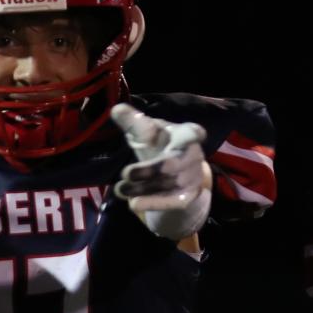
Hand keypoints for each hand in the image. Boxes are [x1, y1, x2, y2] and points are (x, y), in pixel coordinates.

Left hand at [110, 103, 210, 239]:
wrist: (174, 177)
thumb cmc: (160, 146)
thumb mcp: (147, 133)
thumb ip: (133, 122)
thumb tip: (116, 109)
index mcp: (186, 135)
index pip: (193, 132)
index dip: (193, 134)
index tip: (196, 134)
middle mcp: (193, 156)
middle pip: (173, 163)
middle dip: (150, 169)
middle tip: (126, 172)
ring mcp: (192, 178)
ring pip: (167, 184)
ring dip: (142, 188)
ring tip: (120, 189)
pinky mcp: (187, 197)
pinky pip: (170, 202)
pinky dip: (152, 203)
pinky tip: (133, 203)